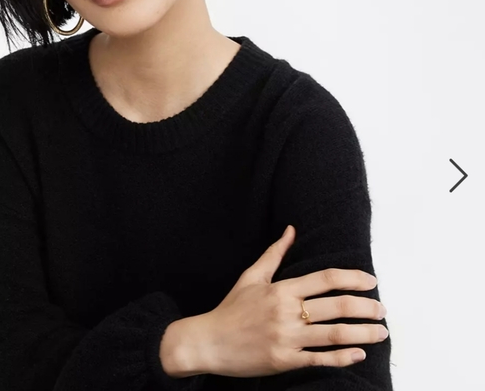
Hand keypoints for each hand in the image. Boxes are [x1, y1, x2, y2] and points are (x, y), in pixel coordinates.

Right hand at [198, 225, 387, 377]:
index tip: (371, 281)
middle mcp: (287, 312)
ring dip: (362, 334)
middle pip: (336, 307)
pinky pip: (319, 360)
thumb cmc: (232, 307)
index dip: (352, 278)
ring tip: (381, 332)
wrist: (209, 341)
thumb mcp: (252, 276)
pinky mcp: (284, 361)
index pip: (325, 279)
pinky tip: (359, 354)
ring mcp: (287, 338)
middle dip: (365, 307)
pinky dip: (342, 357)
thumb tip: (291, 230)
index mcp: (281, 289)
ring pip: (333, 334)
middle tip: (382, 309)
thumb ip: (275, 254)